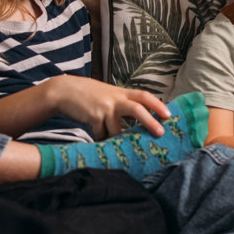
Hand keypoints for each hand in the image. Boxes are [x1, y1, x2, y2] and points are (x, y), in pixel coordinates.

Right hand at [45, 75, 169, 136]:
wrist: (64, 91)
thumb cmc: (89, 95)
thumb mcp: (109, 95)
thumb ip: (124, 105)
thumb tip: (143, 119)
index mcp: (122, 93)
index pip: (144, 95)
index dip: (158, 104)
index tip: (169, 115)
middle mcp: (115, 98)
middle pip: (137, 109)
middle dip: (150, 122)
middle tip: (160, 133)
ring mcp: (104, 107)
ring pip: (117, 130)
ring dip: (115, 139)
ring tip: (112, 142)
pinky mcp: (93, 116)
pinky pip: (101, 134)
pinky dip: (100, 139)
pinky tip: (96, 137)